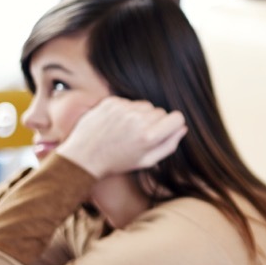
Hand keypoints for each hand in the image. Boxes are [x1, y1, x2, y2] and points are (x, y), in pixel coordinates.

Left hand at [56, 96, 186, 177]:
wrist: (83, 157)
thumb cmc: (116, 162)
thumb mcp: (146, 161)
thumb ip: (169, 145)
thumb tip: (182, 129)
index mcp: (149, 136)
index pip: (177, 118)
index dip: (173, 124)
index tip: (166, 130)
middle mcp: (137, 119)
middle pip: (161, 111)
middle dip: (155, 122)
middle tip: (141, 135)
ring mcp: (123, 109)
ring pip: (145, 105)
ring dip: (141, 115)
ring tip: (127, 130)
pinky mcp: (111, 102)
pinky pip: (129, 102)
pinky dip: (126, 111)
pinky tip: (116, 124)